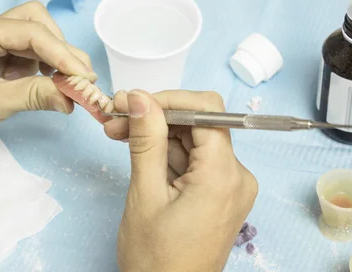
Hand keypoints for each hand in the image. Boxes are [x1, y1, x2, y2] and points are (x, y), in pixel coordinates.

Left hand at [0, 2, 95, 179]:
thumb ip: (35, 95)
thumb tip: (73, 98)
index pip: (31, 32)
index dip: (63, 53)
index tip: (85, 77)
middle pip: (35, 22)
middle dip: (60, 49)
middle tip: (82, 79)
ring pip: (32, 35)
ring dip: (53, 57)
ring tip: (70, 84)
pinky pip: (23, 51)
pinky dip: (41, 65)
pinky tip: (51, 83)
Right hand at [103, 90, 257, 271]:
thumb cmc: (155, 259)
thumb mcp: (145, 195)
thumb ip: (146, 141)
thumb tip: (139, 97)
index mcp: (223, 176)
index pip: (206, 111)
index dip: (168, 99)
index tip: (132, 103)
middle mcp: (236, 177)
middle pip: (198, 124)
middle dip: (155, 117)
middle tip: (115, 118)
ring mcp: (228, 187)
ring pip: (191, 142)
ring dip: (155, 135)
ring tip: (118, 135)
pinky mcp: (217, 195)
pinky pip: (192, 161)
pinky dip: (165, 154)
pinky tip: (137, 152)